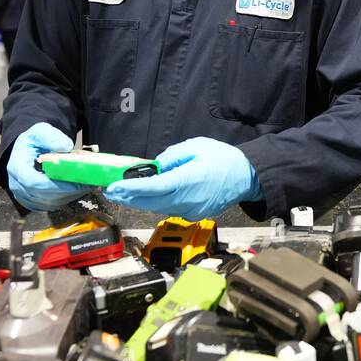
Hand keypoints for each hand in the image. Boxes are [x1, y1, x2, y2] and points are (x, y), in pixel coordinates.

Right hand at [6, 123, 89, 210]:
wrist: (29, 150)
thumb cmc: (34, 142)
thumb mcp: (41, 132)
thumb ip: (51, 137)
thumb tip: (66, 146)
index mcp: (17, 167)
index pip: (33, 182)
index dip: (55, 185)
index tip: (74, 182)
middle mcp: (17, 185)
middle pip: (43, 196)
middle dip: (67, 191)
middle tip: (87, 184)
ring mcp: (24, 196)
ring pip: (49, 203)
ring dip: (69, 196)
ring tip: (85, 185)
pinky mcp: (33, 201)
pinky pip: (51, 205)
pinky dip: (66, 199)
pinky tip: (77, 189)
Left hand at [104, 137, 261, 220]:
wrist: (247, 177)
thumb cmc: (225, 160)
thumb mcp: (197, 146)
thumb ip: (172, 156)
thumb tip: (157, 166)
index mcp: (188, 180)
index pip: (153, 187)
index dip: (131, 188)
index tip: (116, 186)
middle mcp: (188, 199)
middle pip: (151, 202)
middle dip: (129, 197)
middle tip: (112, 192)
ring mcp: (191, 209)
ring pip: (158, 207)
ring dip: (140, 202)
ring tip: (124, 195)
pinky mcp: (194, 214)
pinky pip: (169, 209)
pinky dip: (155, 203)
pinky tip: (146, 197)